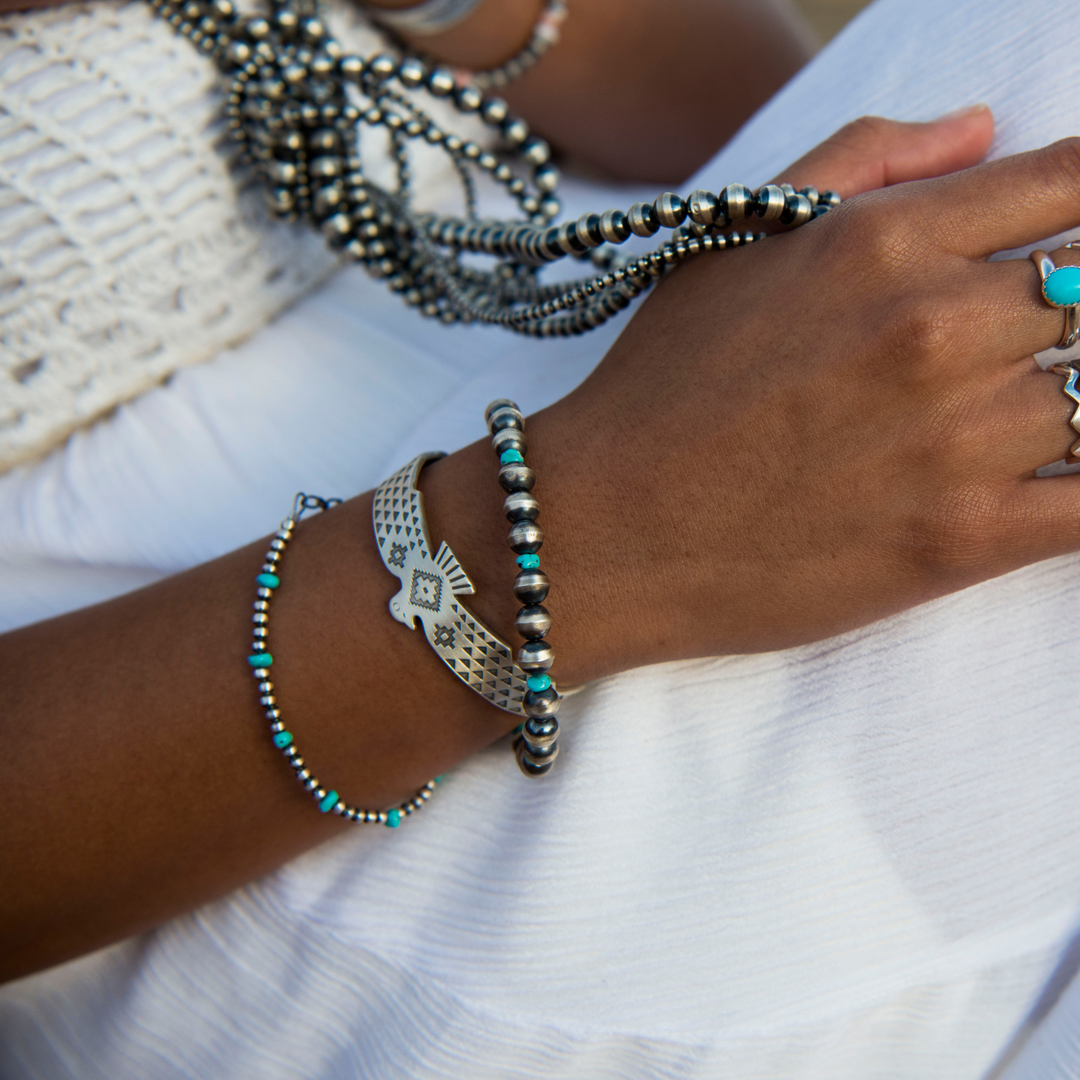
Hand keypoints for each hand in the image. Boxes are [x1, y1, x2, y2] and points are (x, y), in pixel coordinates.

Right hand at [498, 108, 1079, 677]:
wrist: (603, 531)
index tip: (1066, 242)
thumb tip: (981, 129)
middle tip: (1038, 343)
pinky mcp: (963, 541)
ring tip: (1023, 408)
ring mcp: (958, 440)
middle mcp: (937, 328)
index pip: (1075, 183)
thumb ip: (859, 161)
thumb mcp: (732, 243)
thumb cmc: (658, 389)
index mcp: (887, 243)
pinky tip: (1068, 477)